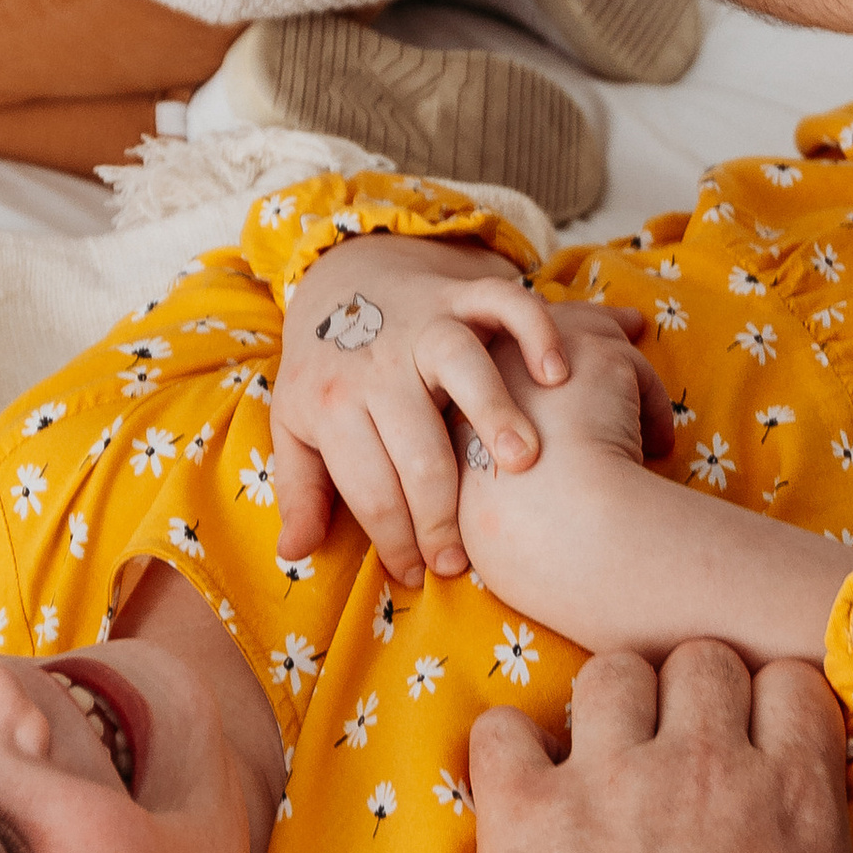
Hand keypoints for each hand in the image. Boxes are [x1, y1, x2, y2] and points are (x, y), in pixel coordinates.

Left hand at [274, 236, 662, 589]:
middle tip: (460, 559)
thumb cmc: (325, 371)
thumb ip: (301, 490)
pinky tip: (557, 374)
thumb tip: (295, 553)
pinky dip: (534, 330)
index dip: (396, 541)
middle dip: (441, 514)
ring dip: (495, 414)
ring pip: (460, 365)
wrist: (339, 279)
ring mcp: (421, 325)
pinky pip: (503, 301)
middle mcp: (378, 364)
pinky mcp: (459, 293)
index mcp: (332, 404)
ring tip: (523, 464)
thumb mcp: (295, 427)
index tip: (419, 573)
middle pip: (417, 448)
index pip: (370, 490)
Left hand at [469, 651, 852, 852]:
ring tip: (604, 753)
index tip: (760, 739)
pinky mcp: (527, 815)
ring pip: (609, 673)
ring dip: (608, 704)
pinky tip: (517, 785)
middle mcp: (706, 768)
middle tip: (680, 745)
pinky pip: (502, 732)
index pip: (793, 683)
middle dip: (692, 691)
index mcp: (795, 801)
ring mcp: (610, 781)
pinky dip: (505, 749)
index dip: (774, 703)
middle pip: (701, 659)